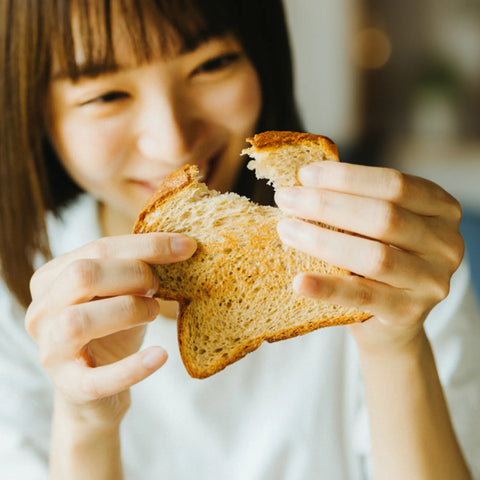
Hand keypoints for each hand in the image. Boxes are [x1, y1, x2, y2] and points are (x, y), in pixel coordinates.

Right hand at [25, 233, 195, 423]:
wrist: (98, 388)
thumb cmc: (112, 329)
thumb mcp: (120, 292)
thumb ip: (136, 266)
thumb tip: (181, 243)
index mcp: (52, 278)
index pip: (98, 248)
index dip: (147, 245)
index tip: (187, 245)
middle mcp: (42, 311)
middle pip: (82, 275)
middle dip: (134, 274)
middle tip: (157, 286)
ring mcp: (50, 351)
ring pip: (79, 321)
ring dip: (129, 310)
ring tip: (153, 312)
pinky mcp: (69, 387)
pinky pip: (98, 379)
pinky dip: (133, 367)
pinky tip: (160, 356)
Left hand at [275, 161, 463, 354]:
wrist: (389, 320)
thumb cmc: (376, 261)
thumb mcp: (376, 227)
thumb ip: (355, 203)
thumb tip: (303, 182)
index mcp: (441, 209)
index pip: (394, 184)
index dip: (347, 178)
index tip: (304, 175)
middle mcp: (446, 243)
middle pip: (384, 216)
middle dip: (327, 204)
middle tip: (285, 199)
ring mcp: (432, 281)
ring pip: (375, 256)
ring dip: (322, 240)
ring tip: (286, 230)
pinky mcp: (410, 313)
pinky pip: (362, 297)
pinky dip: (327, 288)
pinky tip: (299, 281)